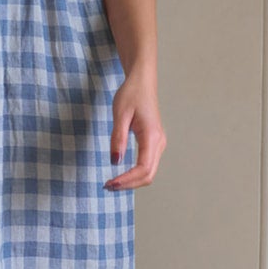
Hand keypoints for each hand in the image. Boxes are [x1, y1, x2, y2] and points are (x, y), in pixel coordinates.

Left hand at [104, 72, 164, 189]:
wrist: (142, 82)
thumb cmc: (131, 94)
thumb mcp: (120, 114)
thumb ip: (118, 138)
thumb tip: (115, 161)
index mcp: (152, 136)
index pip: (143, 168)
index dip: (127, 180)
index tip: (110, 183)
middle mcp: (159, 142)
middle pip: (149, 175)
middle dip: (129, 184)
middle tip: (108, 186)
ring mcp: (158, 143)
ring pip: (149, 172)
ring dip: (132, 181)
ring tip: (113, 182)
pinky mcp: (154, 143)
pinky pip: (147, 165)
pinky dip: (135, 174)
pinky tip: (121, 174)